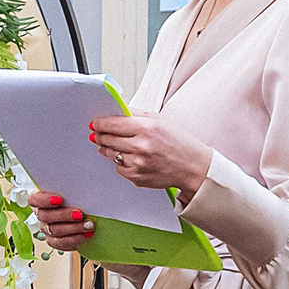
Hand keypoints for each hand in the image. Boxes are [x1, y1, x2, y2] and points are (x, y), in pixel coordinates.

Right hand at [27, 192, 95, 252]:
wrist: (88, 215)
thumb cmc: (80, 199)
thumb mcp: (76, 191)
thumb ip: (73, 189)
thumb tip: (82, 189)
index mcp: (42, 199)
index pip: (34, 199)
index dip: (44, 200)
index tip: (59, 199)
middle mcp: (42, 215)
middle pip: (45, 216)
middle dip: (63, 215)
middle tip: (79, 214)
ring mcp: (47, 229)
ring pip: (54, 230)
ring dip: (73, 228)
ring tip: (88, 225)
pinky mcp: (55, 241)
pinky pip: (61, 243)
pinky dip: (75, 239)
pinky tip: (87, 234)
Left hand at [86, 107, 211, 198]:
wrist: (193, 167)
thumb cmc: (180, 143)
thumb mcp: (161, 121)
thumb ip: (138, 115)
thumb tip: (118, 111)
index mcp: (147, 128)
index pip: (113, 123)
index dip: (100, 123)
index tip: (95, 123)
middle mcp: (141, 146)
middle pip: (108, 139)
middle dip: (100, 135)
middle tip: (96, 134)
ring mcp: (138, 163)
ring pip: (111, 154)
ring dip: (107, 148)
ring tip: (109, 145)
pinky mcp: (136, 177)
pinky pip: (118, 168)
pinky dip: (120, 162)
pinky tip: (128, 158)